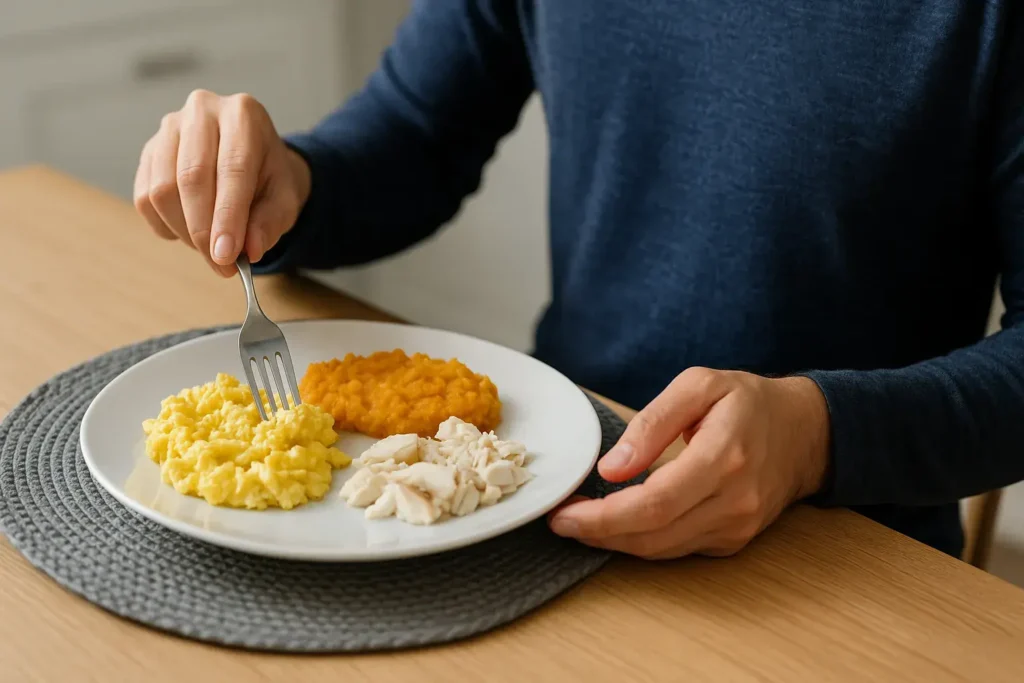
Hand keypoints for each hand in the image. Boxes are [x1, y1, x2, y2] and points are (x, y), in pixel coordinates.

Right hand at [133, 90, 310, 276]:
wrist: (254, 159)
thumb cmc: (269, 178)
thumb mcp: (285, 199)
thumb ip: (270, 223)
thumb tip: (249, 249)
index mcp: (243, 115)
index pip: (232, 169)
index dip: (227, 217)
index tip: (227, 255)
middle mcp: (202, 111)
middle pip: (191, 178)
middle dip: (204, 231)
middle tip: (221, 264)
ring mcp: (169, 128)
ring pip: (162, 190)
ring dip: (185, 232)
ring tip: (211, 248)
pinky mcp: (149, 150)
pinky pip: (145, 197)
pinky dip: (166, 226)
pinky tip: (190, 231)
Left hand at [549, 368, 829, 558]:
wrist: (805, 432)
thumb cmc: (748, 402)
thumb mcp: (698, 386)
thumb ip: (653, 422)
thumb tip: (612, 467)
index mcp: (724, 457)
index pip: (654, 503)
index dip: (603, 517)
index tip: (564, 513)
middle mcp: (734, 501)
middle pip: (653, 535)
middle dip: (598, 533)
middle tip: (560, 520)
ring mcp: (737, 526)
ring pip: (662, 550)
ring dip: (615, 541)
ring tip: (580, 521)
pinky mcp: (734, 540)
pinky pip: (678, 548)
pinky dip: (642, 540)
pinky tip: (617, 523)